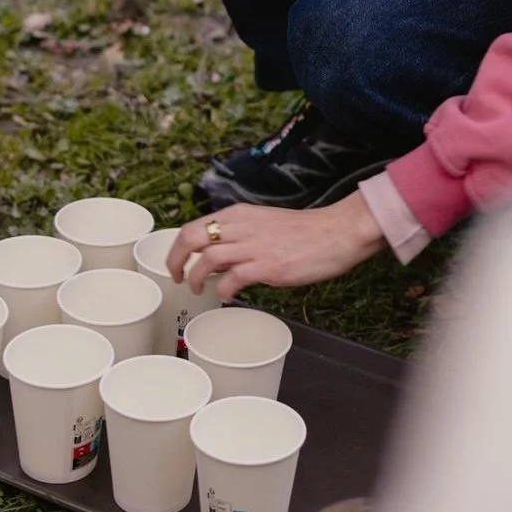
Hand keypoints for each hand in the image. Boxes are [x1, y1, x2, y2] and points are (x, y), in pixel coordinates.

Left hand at [167, 192, 386, 301]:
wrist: (336, 232)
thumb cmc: (303, 231)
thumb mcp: (264, 224)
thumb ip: (240, 235)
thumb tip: (218, 257)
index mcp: (238, 214)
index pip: (193, 226)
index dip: (178, 248)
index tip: (177, 264)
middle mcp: (241, 226)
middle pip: (191, 237)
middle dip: (175, 260)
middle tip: (177, 278)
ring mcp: (253, 246)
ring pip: (206, 257)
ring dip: (196, 277)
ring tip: (198, 290)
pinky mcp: (267, 265)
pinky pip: (233, 279)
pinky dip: (224, 290)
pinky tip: (228, 297)